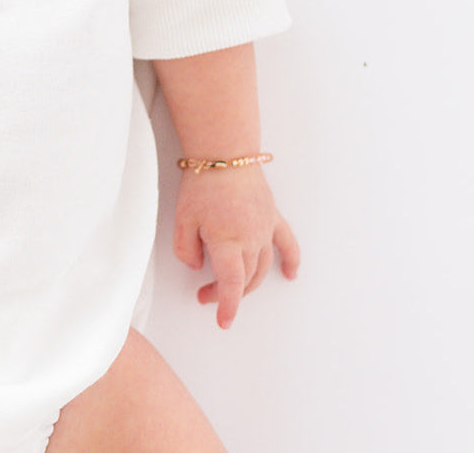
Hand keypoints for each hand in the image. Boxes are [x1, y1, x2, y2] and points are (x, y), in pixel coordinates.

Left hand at [173, 165, 299, 328]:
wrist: (224, 153)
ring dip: (249, 282)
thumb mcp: (182, 219)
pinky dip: (291, 261)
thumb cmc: (201, 183)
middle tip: (206, 294)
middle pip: (245, 279)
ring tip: (231, 288)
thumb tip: (198, 266)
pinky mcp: (273, 217)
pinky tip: (292, 274)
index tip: (223, 321)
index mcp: (228, 242)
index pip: (231, 284)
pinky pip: (287, 243)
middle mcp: (251, 240)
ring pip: (262, 267)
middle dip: (227, 293)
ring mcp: (265, 230)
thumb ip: (185, 250)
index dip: (227, 305)